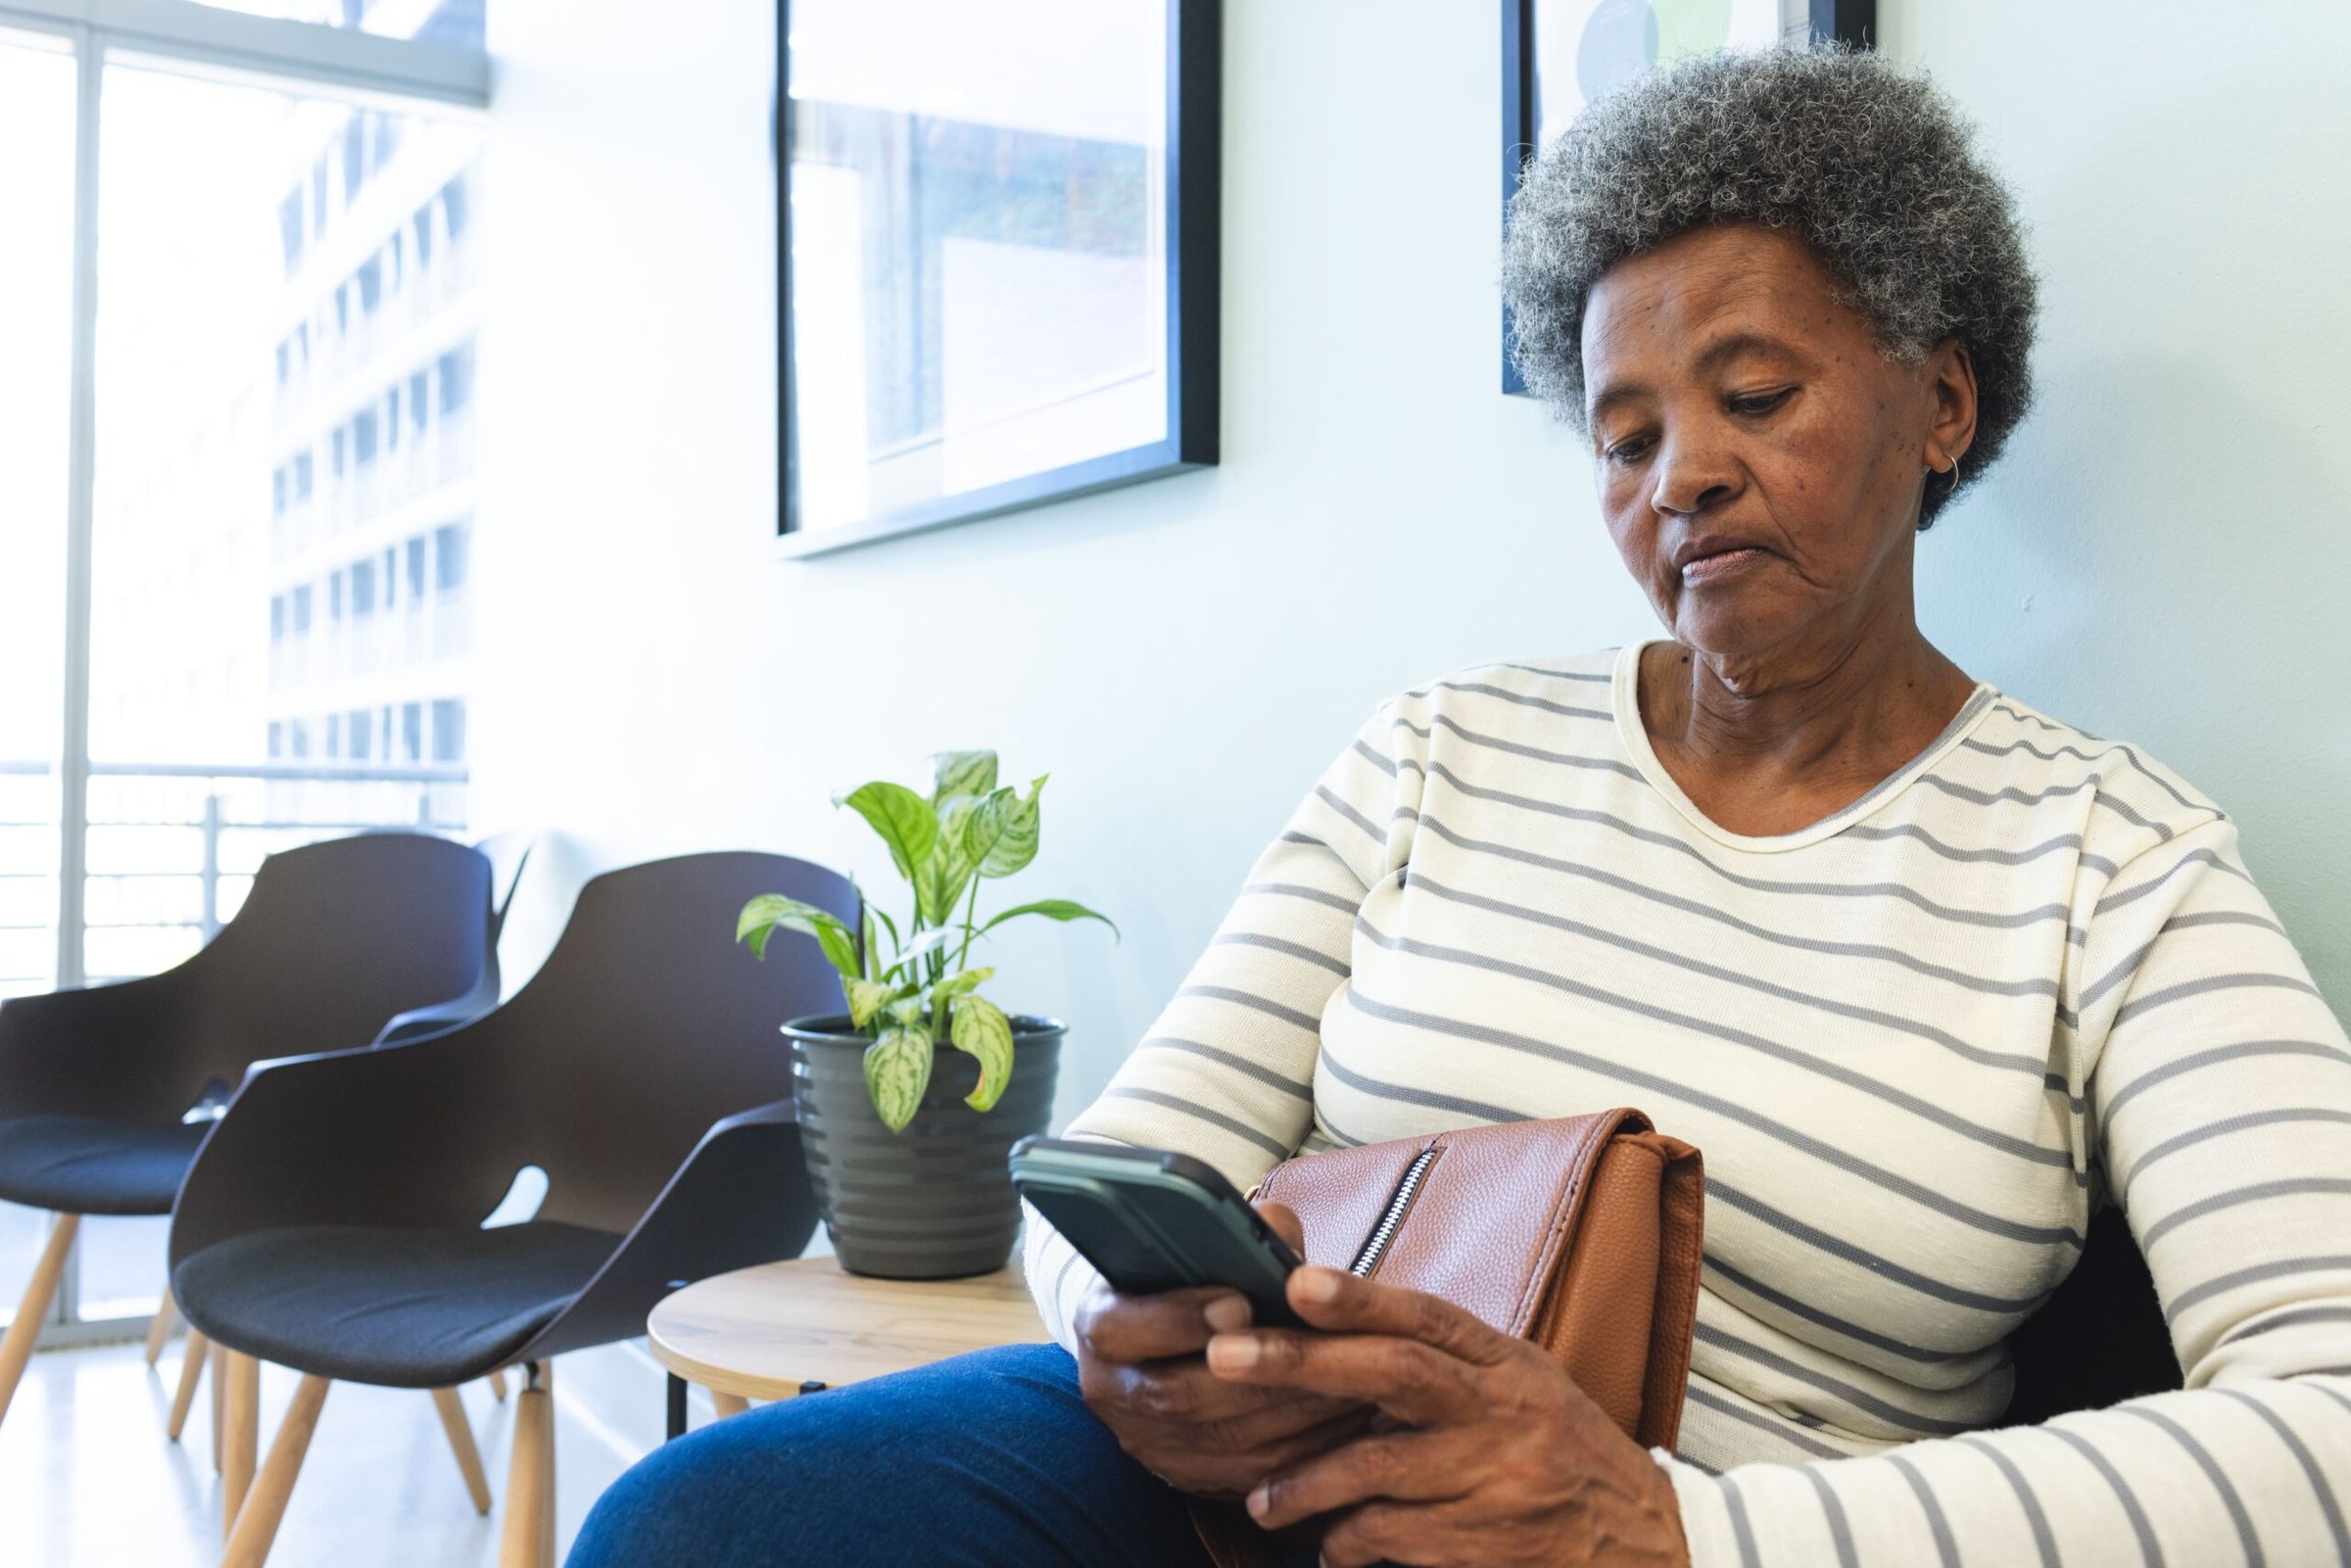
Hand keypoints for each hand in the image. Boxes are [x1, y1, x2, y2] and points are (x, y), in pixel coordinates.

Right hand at [1072, 1201, 1374, 1497]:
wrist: (1162, 1346)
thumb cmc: (1187, 1283)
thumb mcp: (1191, 1248)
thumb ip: (1235, 1233)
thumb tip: (1278, 1231)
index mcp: (1101, 1325)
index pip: (1121, 1327)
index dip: (1179, 1318)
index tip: (1240, 1302)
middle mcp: (1112, 1391)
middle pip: (1179, 1394)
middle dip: (1256, 1374)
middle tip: (1321, 1350)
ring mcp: (1148, 1443)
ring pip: (1222, 1439)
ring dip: (1290, 1412)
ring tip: (1349, 1380)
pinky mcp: (1188, 1476)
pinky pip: (1250, 1473)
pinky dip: (1302, 1448)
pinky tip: (1345, 1420)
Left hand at [1205, 1263, 1690, 1566]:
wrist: (1643, 1545)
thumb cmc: (1557, 1452)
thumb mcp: (1519, 1385)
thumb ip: (1444, 1356)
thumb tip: (1333, 1317)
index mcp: (1506, 1363)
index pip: (1426, 1317)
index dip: (1359, 1296)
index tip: (1296, 1282)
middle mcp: (1504, 1411)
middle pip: (1393, 1372)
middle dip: (1300, 1363)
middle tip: (1224, 1361)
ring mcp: (1497, 1479)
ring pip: (1376, 1468)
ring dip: (1304, 1484)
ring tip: (1262, 1499)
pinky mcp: (1486, 1546)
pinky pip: (1392, 1537)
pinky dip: (1347, 1543)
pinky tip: (1328, 1548)